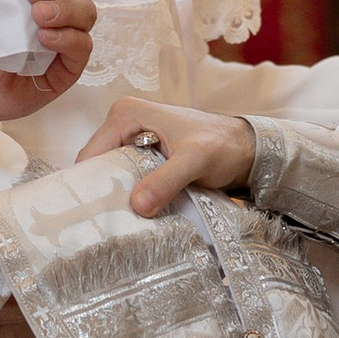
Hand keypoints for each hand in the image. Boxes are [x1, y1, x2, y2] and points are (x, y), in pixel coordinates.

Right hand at [77, 95, 253, 217]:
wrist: (247, 148)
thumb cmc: (223, 145)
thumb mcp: (195, 161)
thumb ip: (166, 180)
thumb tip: (137, 205)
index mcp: (126, 114)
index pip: (91, 156)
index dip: (91, 185)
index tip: (95, 216)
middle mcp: (124, 124)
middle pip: (98, 166)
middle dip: (104, 193)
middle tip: (111, 223)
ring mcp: (133, 140)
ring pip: (111, 175)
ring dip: (119, 197)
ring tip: (125, 221)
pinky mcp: (143, 156)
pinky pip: (126, 179)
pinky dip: (131, 195)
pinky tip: (138, 213)